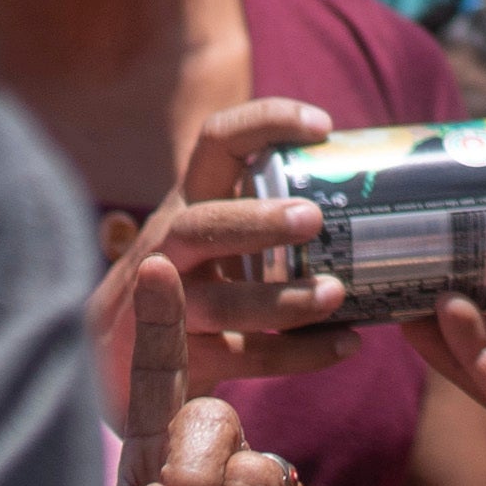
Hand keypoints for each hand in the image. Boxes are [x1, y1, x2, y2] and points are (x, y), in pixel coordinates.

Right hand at [106, 98, 376, 403]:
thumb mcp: (207, 235)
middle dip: (257, 220)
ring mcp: (167, 308)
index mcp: (187, 203)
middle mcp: (168, 249)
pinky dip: (297, 354)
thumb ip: (260, 212)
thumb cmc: (187, 282)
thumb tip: (370, 194)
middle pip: (201, 225)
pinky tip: (344, 344)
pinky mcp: (176, 361)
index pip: (216, 143)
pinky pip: (242, 358)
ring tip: (335, 294)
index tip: (322, 127)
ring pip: (220, 303)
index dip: (265, 124)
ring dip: (282, 300)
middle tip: (314, 219)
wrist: (115, 358)